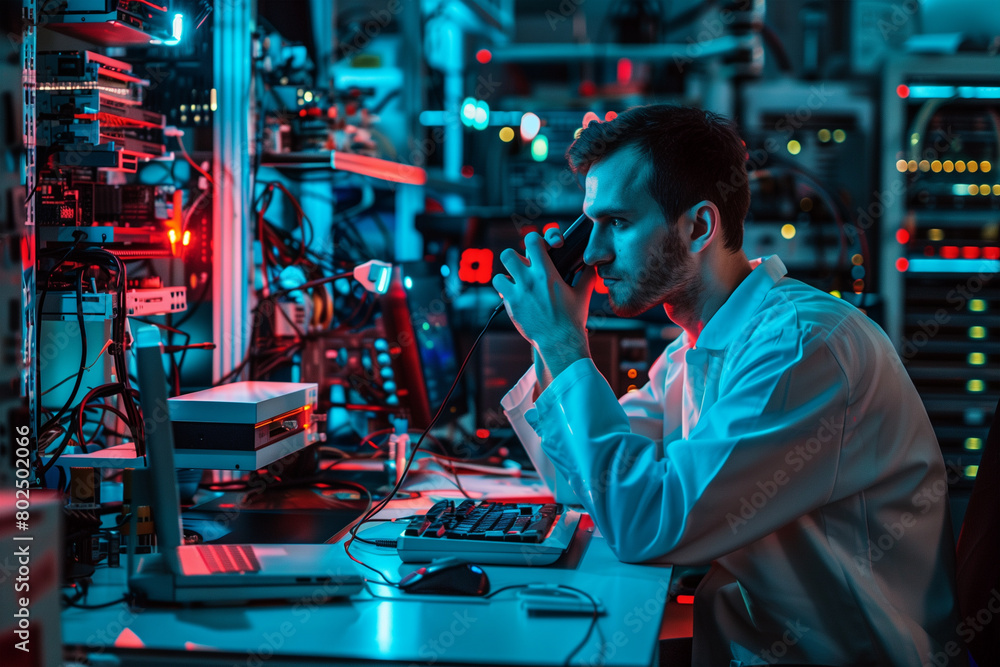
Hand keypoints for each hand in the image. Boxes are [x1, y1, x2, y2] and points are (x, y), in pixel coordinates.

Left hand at [492, 230, 595, 378]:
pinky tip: (516, 295)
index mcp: (547, 274)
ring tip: (518, 283)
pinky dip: (505, 290)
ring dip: (508, 276)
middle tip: (525, 267)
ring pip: (499, 274)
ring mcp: (518, 294)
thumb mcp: (583, 293)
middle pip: (508, 254)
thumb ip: (588, 274)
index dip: (537, 240)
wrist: (560, 342)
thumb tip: (592, 263)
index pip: (533, 241)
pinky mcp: (511, 306)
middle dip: (516, 258)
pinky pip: (500, 289)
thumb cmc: (573, 319)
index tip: (545, 249)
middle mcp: (529, 281)